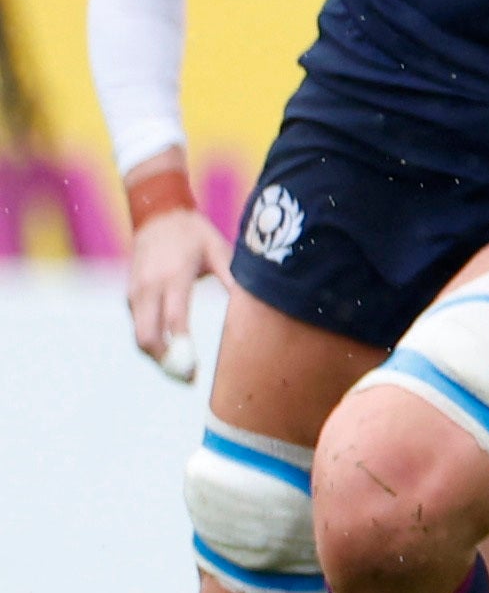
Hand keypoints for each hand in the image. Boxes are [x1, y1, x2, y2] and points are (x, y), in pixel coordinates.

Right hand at [125, 206, 228, 379]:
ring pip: (139, 335)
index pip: (174, 320)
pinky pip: (137, 325)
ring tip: (183, 371)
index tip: (196, 369)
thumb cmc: (194, 234)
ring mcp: (135, 291)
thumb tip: (254, 306)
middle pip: (147, 336)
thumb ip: (232, 279)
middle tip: (188, 379)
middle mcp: (148, 287)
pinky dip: (152, 342)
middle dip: (165, 362)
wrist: (157, 213)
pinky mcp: (130, 294)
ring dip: (157, 356)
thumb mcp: (219, 251)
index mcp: (173, 277)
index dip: (183, 348)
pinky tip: (173, 352)